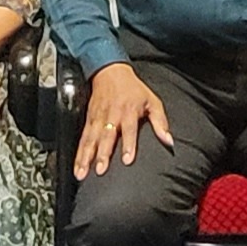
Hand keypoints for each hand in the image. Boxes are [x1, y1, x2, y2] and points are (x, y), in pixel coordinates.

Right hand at [75, 62, 172, 178]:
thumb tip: (169, 141)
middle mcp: (111, 117)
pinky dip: (79, 154)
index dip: (128, 145)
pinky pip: (83, 139)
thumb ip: (160, 122)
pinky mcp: (89, 121)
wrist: (110, 72)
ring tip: (83, 173)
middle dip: (103, 154)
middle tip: (101, 170)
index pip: (129, 130)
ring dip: (86, 157)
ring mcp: (98, 119)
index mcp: (128, 112)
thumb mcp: (152, 101)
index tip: (127, 160)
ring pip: (91, 140)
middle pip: (106, 137)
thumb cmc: (133, 89)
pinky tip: (78, 167)